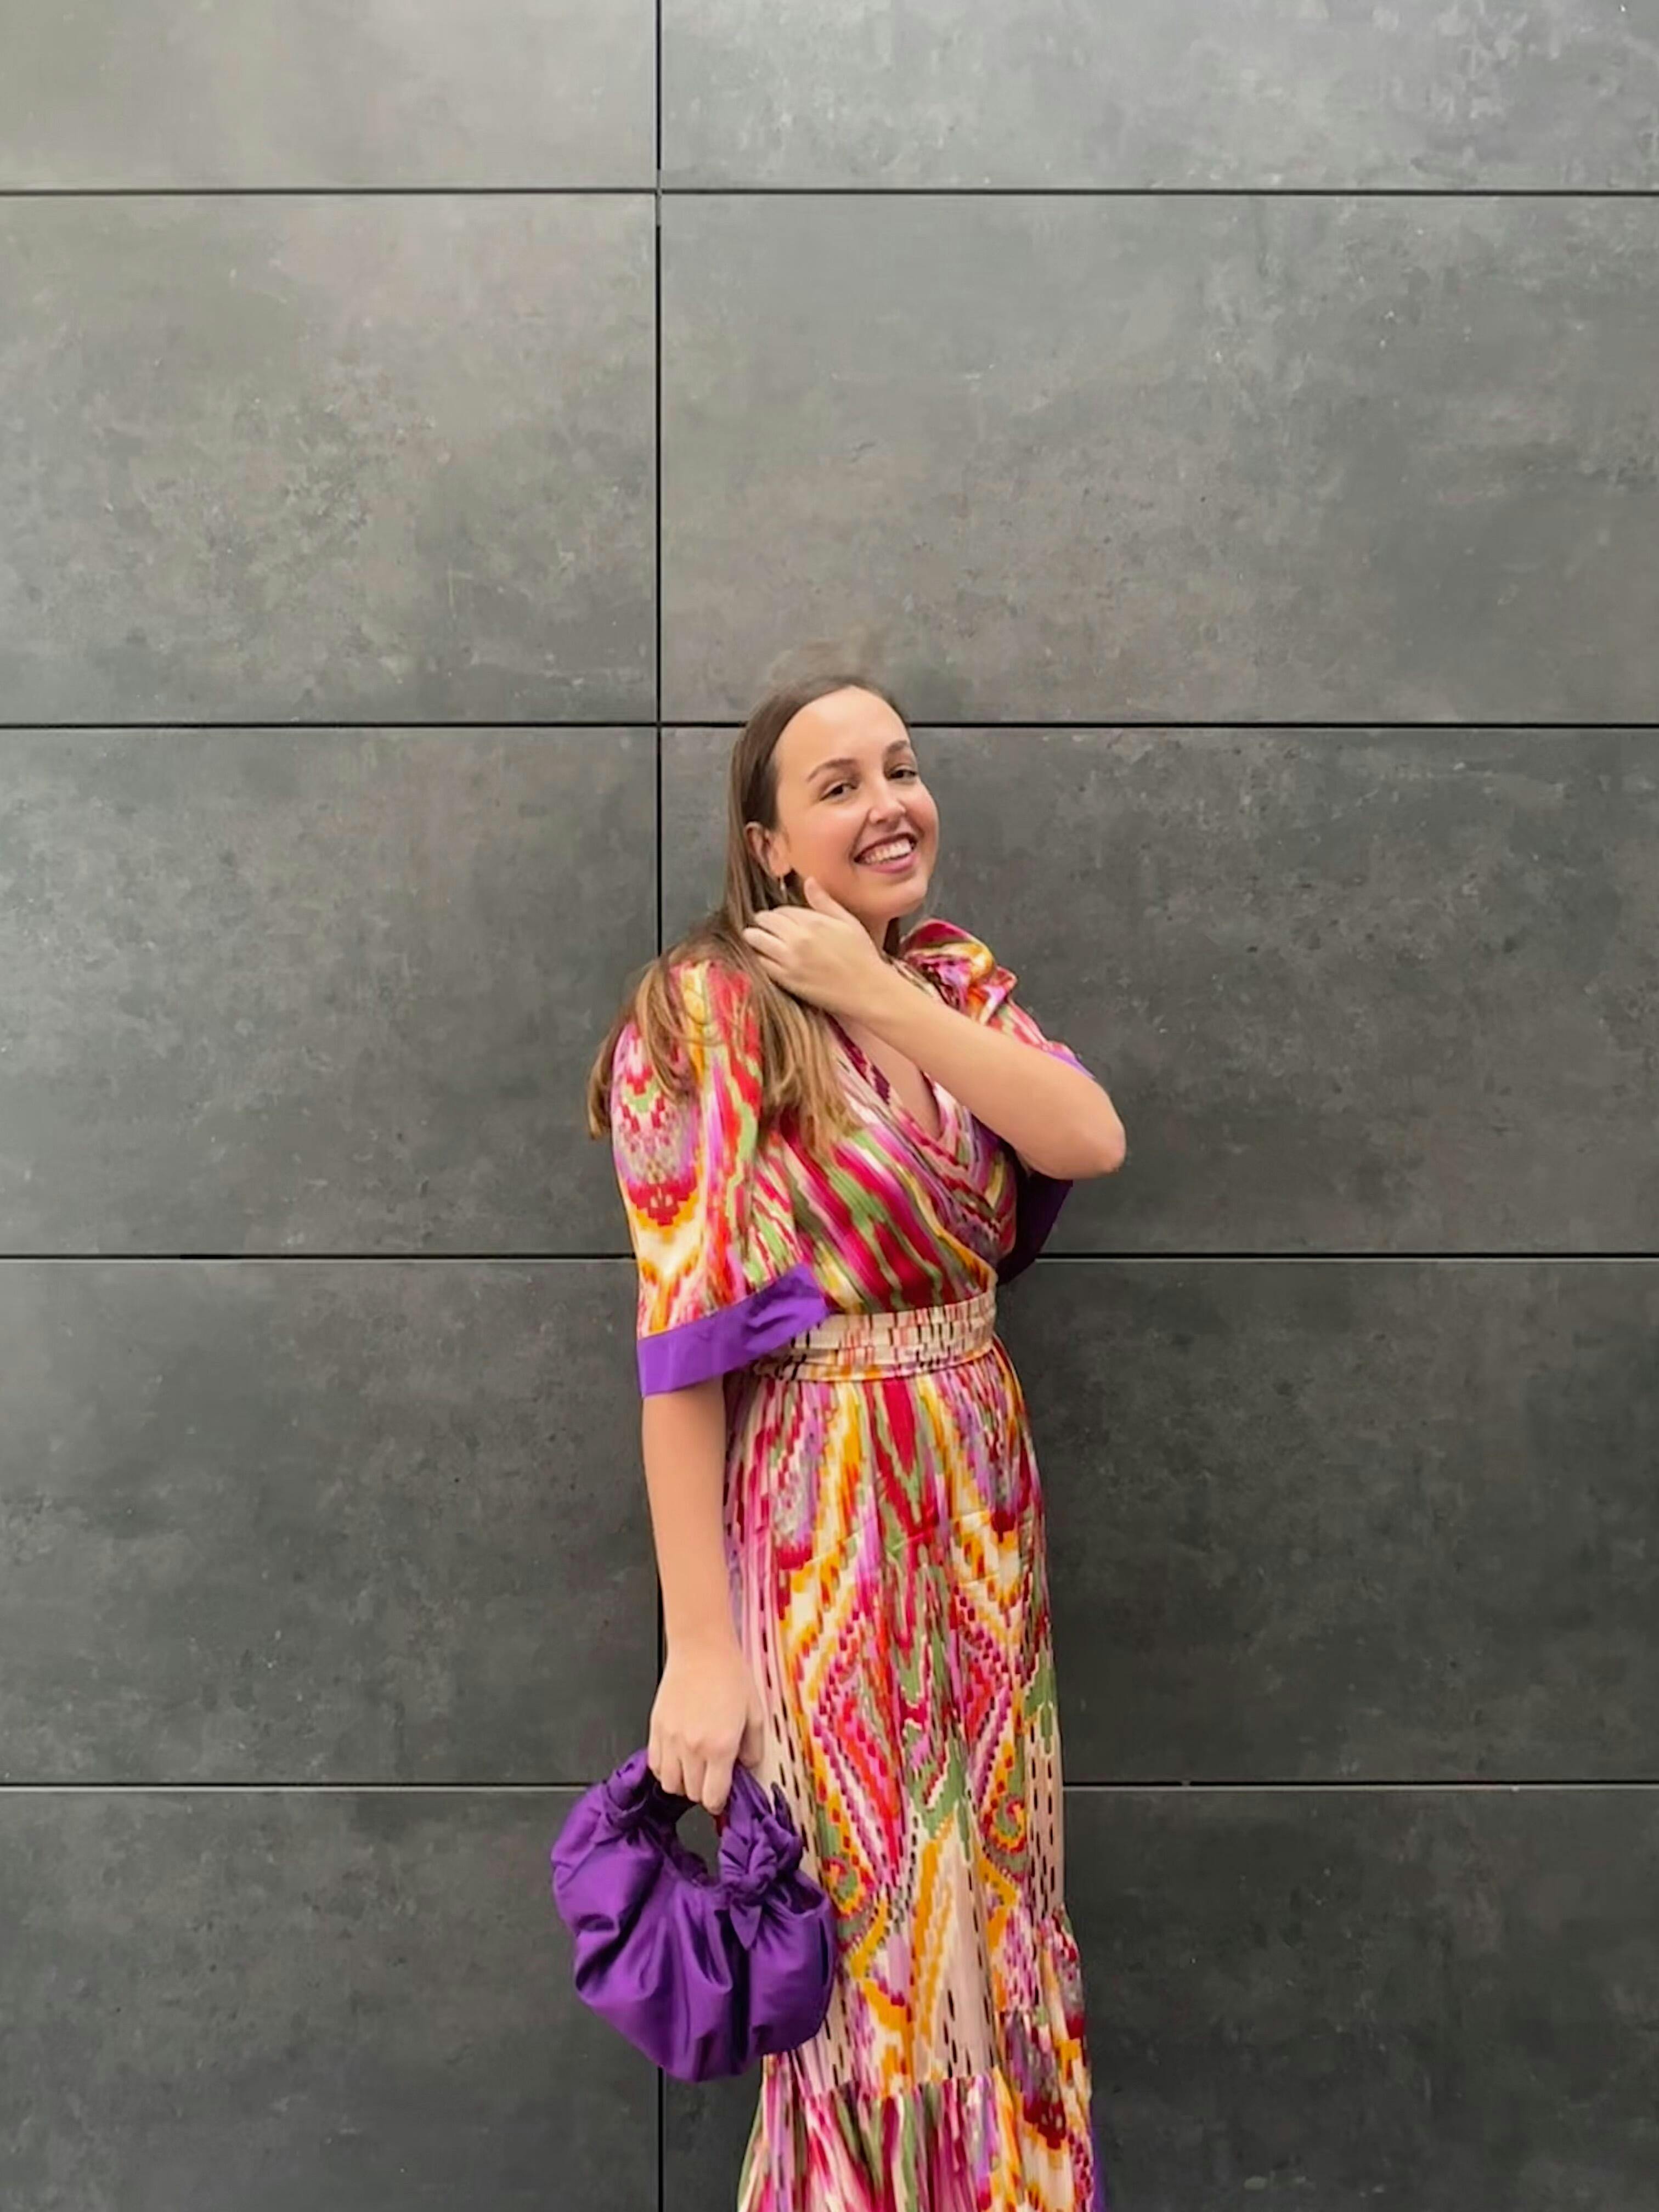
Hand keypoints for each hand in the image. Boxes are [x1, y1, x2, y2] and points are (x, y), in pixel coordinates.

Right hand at [648, 1633, 766, 1815]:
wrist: (701, 1648)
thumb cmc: (730, 1675)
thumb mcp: (756, 1713)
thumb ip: (754, 1748)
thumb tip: (747, 1768)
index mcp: (720, 1746)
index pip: (712, 1798)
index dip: (719, 1802)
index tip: (723, 1794)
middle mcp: (692, 1747)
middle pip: (691, 1793)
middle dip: (704, 1790)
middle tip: (713, 1775)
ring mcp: (670, 1739)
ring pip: (670, 1784)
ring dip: (684, 1781)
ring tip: (695, 1767)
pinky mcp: (655, 1728)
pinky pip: (655, 1765)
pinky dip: (666, 1768)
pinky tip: (678, 1757)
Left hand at [741, 877, 892, 1018]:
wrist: (867, 990)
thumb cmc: (862, 956)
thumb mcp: (848, 922)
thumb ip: (824, 902)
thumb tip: (809, 881)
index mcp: (814, 921)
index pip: (782, 909)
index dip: (779, 912)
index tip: (779, 917)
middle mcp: (798, 938)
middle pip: (766, 921)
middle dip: (763, 921)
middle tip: (762, 924)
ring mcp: (790, 960)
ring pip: (757, 940)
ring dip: (753, 936)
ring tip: (753, 936)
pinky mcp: (786, 979)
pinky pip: (761, 962)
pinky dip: (758, 956)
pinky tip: (761, 956)